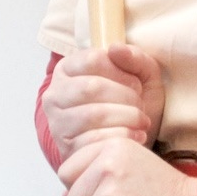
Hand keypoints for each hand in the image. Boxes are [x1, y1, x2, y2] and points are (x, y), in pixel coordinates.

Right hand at [41, 44, 165, 166]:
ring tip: (141, 120)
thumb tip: (115, 48)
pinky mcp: (67, 147)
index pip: (93, 60)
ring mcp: (57, 122)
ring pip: (93, 114)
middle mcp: (55, 93)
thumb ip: (134, 57)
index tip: (136, 83)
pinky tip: (136, 136)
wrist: (126, 145)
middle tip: (140, 105)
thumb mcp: (141, 75)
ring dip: (126, 117)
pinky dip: (121, 137)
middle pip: (91, 87)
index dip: (120, 71)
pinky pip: (94, 140)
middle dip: (125, 96)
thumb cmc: (130, 104)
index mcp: (68, 68)